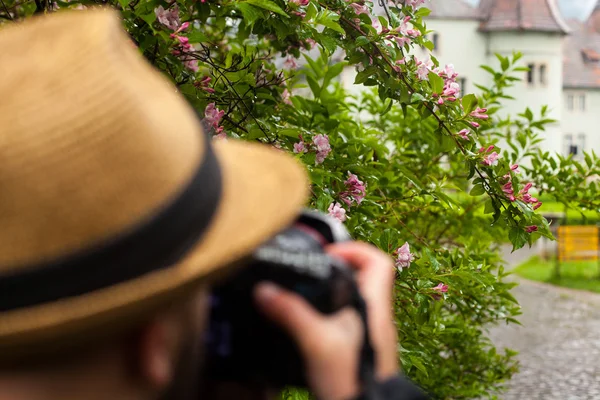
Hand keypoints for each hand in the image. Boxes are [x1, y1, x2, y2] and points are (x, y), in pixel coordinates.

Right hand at [254, 241, 398, 399]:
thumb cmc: (350, 381)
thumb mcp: (315, 342)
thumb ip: (290, 313)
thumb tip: (264, 291)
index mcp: (374, 306)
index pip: (378, 262)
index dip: (354, 250)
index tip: (327, 254)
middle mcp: (377, 317)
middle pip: (364, 277)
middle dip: (337, 270)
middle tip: (312, 272)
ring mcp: (371, 334)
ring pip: (355, 299)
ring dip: (333, 293)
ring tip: (306, 296)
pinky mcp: (361, 348)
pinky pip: (349, 319)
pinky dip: (331, 314)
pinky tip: (310, 324)